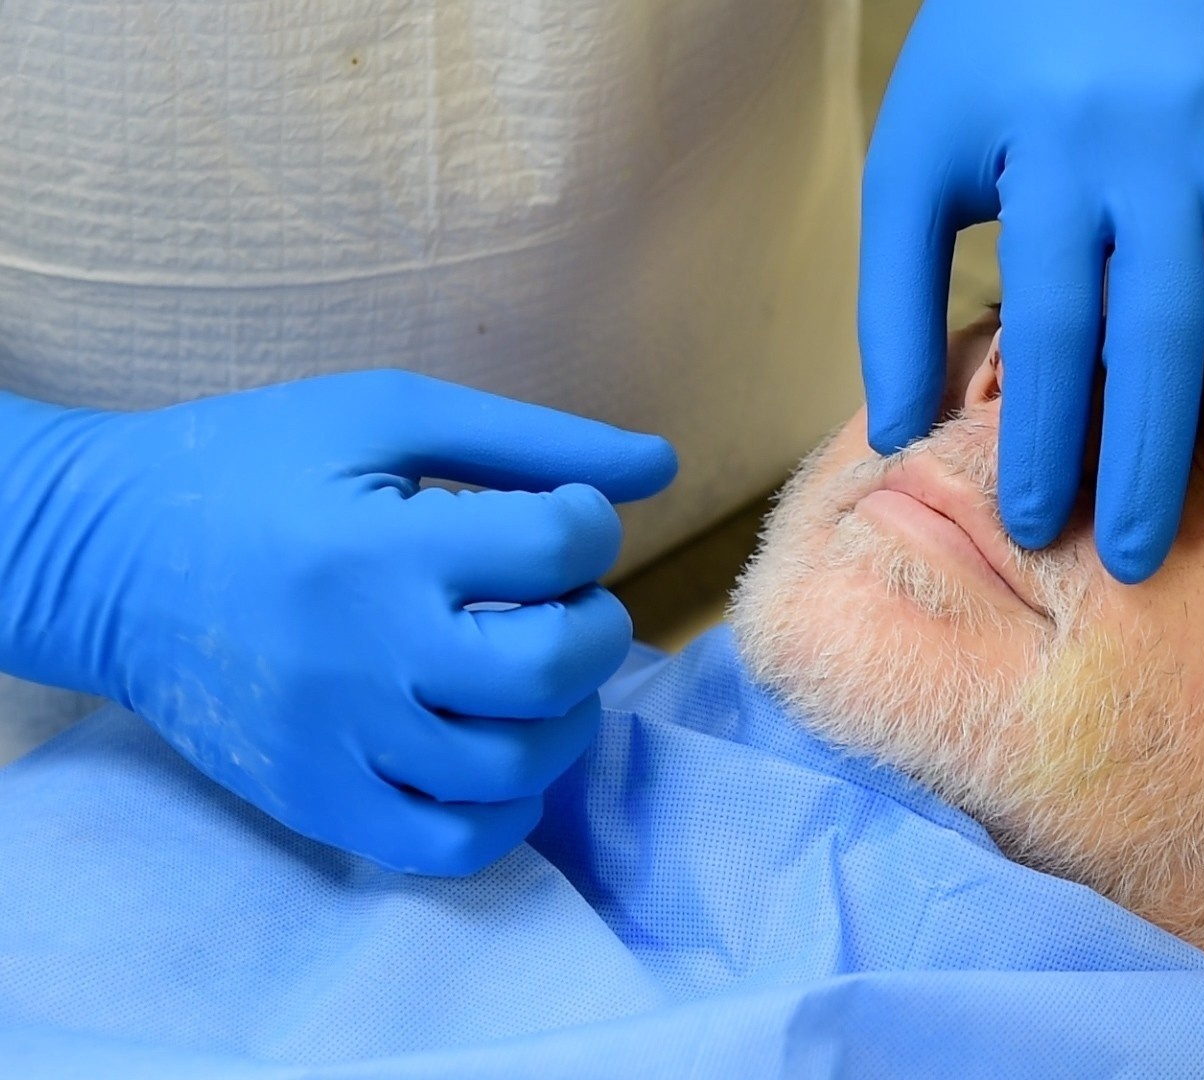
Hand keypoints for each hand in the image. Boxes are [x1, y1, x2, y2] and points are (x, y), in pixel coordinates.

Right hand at [0, 372, 674, 873]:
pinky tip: (501, 754)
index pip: (557, 548)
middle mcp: (362, 655)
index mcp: (381, 545)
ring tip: (538, 675)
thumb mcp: (387, 416)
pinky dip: (504, 812)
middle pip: (549, 672)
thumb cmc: (257, 467)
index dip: (589, 524)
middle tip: (566, 606)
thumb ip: (529, 439)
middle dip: (596, 629)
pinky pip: (446, 846)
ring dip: (565, 719)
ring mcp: (337, 741)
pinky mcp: (316, 799)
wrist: (106, 556)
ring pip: (509, 767)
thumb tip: (657, 468)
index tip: (559, 519)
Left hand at [859, 0, 1203, 582]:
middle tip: (1138, 562)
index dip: (1042, 435)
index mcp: (1051, 153)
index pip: (1051, 325)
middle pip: (1163, 329)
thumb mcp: (912, 160)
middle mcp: (1158, 147)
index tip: (1033, 526)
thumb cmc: (988, 68)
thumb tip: (899, 437)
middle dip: (1151, 458)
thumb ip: (896, 295)